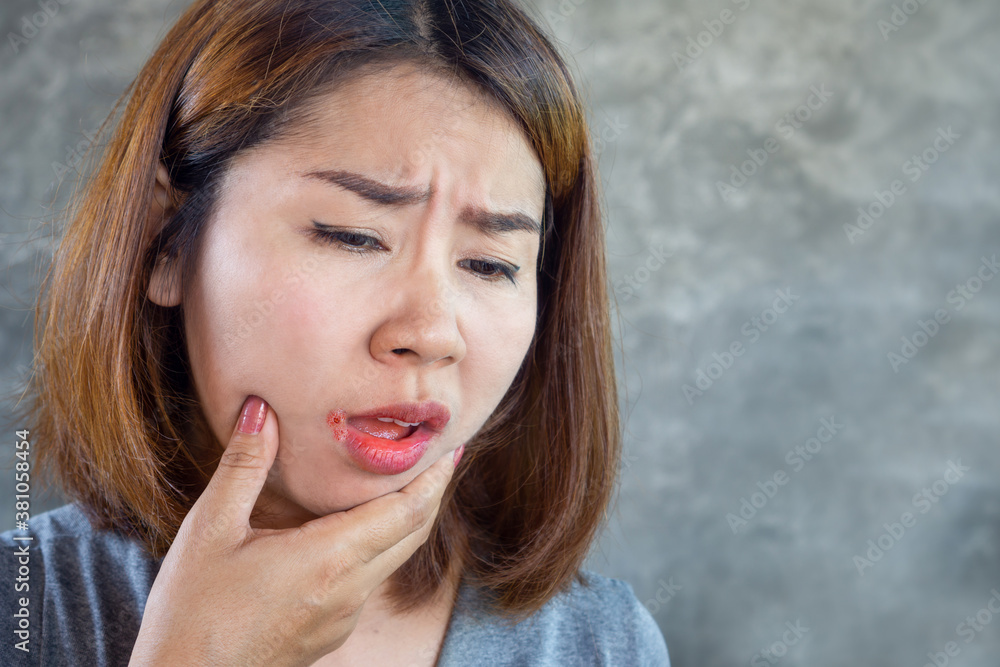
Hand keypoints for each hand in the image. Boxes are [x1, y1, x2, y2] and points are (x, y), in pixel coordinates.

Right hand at [128, 395, 457, 666]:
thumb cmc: (191, 611)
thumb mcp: (211, 529)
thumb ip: (244, 464)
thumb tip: (261, 409)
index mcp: (330, 558)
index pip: (408, 511)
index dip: (435, 476)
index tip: (450, 446)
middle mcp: (350, 590)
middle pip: (413, 533)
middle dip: (432, 491)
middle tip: (439, 453)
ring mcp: (345, 615)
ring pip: (394, 557)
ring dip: (407, 518)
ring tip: (404, 480)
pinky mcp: (332, 630)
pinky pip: (370, 578)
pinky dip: (381, 543)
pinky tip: (357, 526)